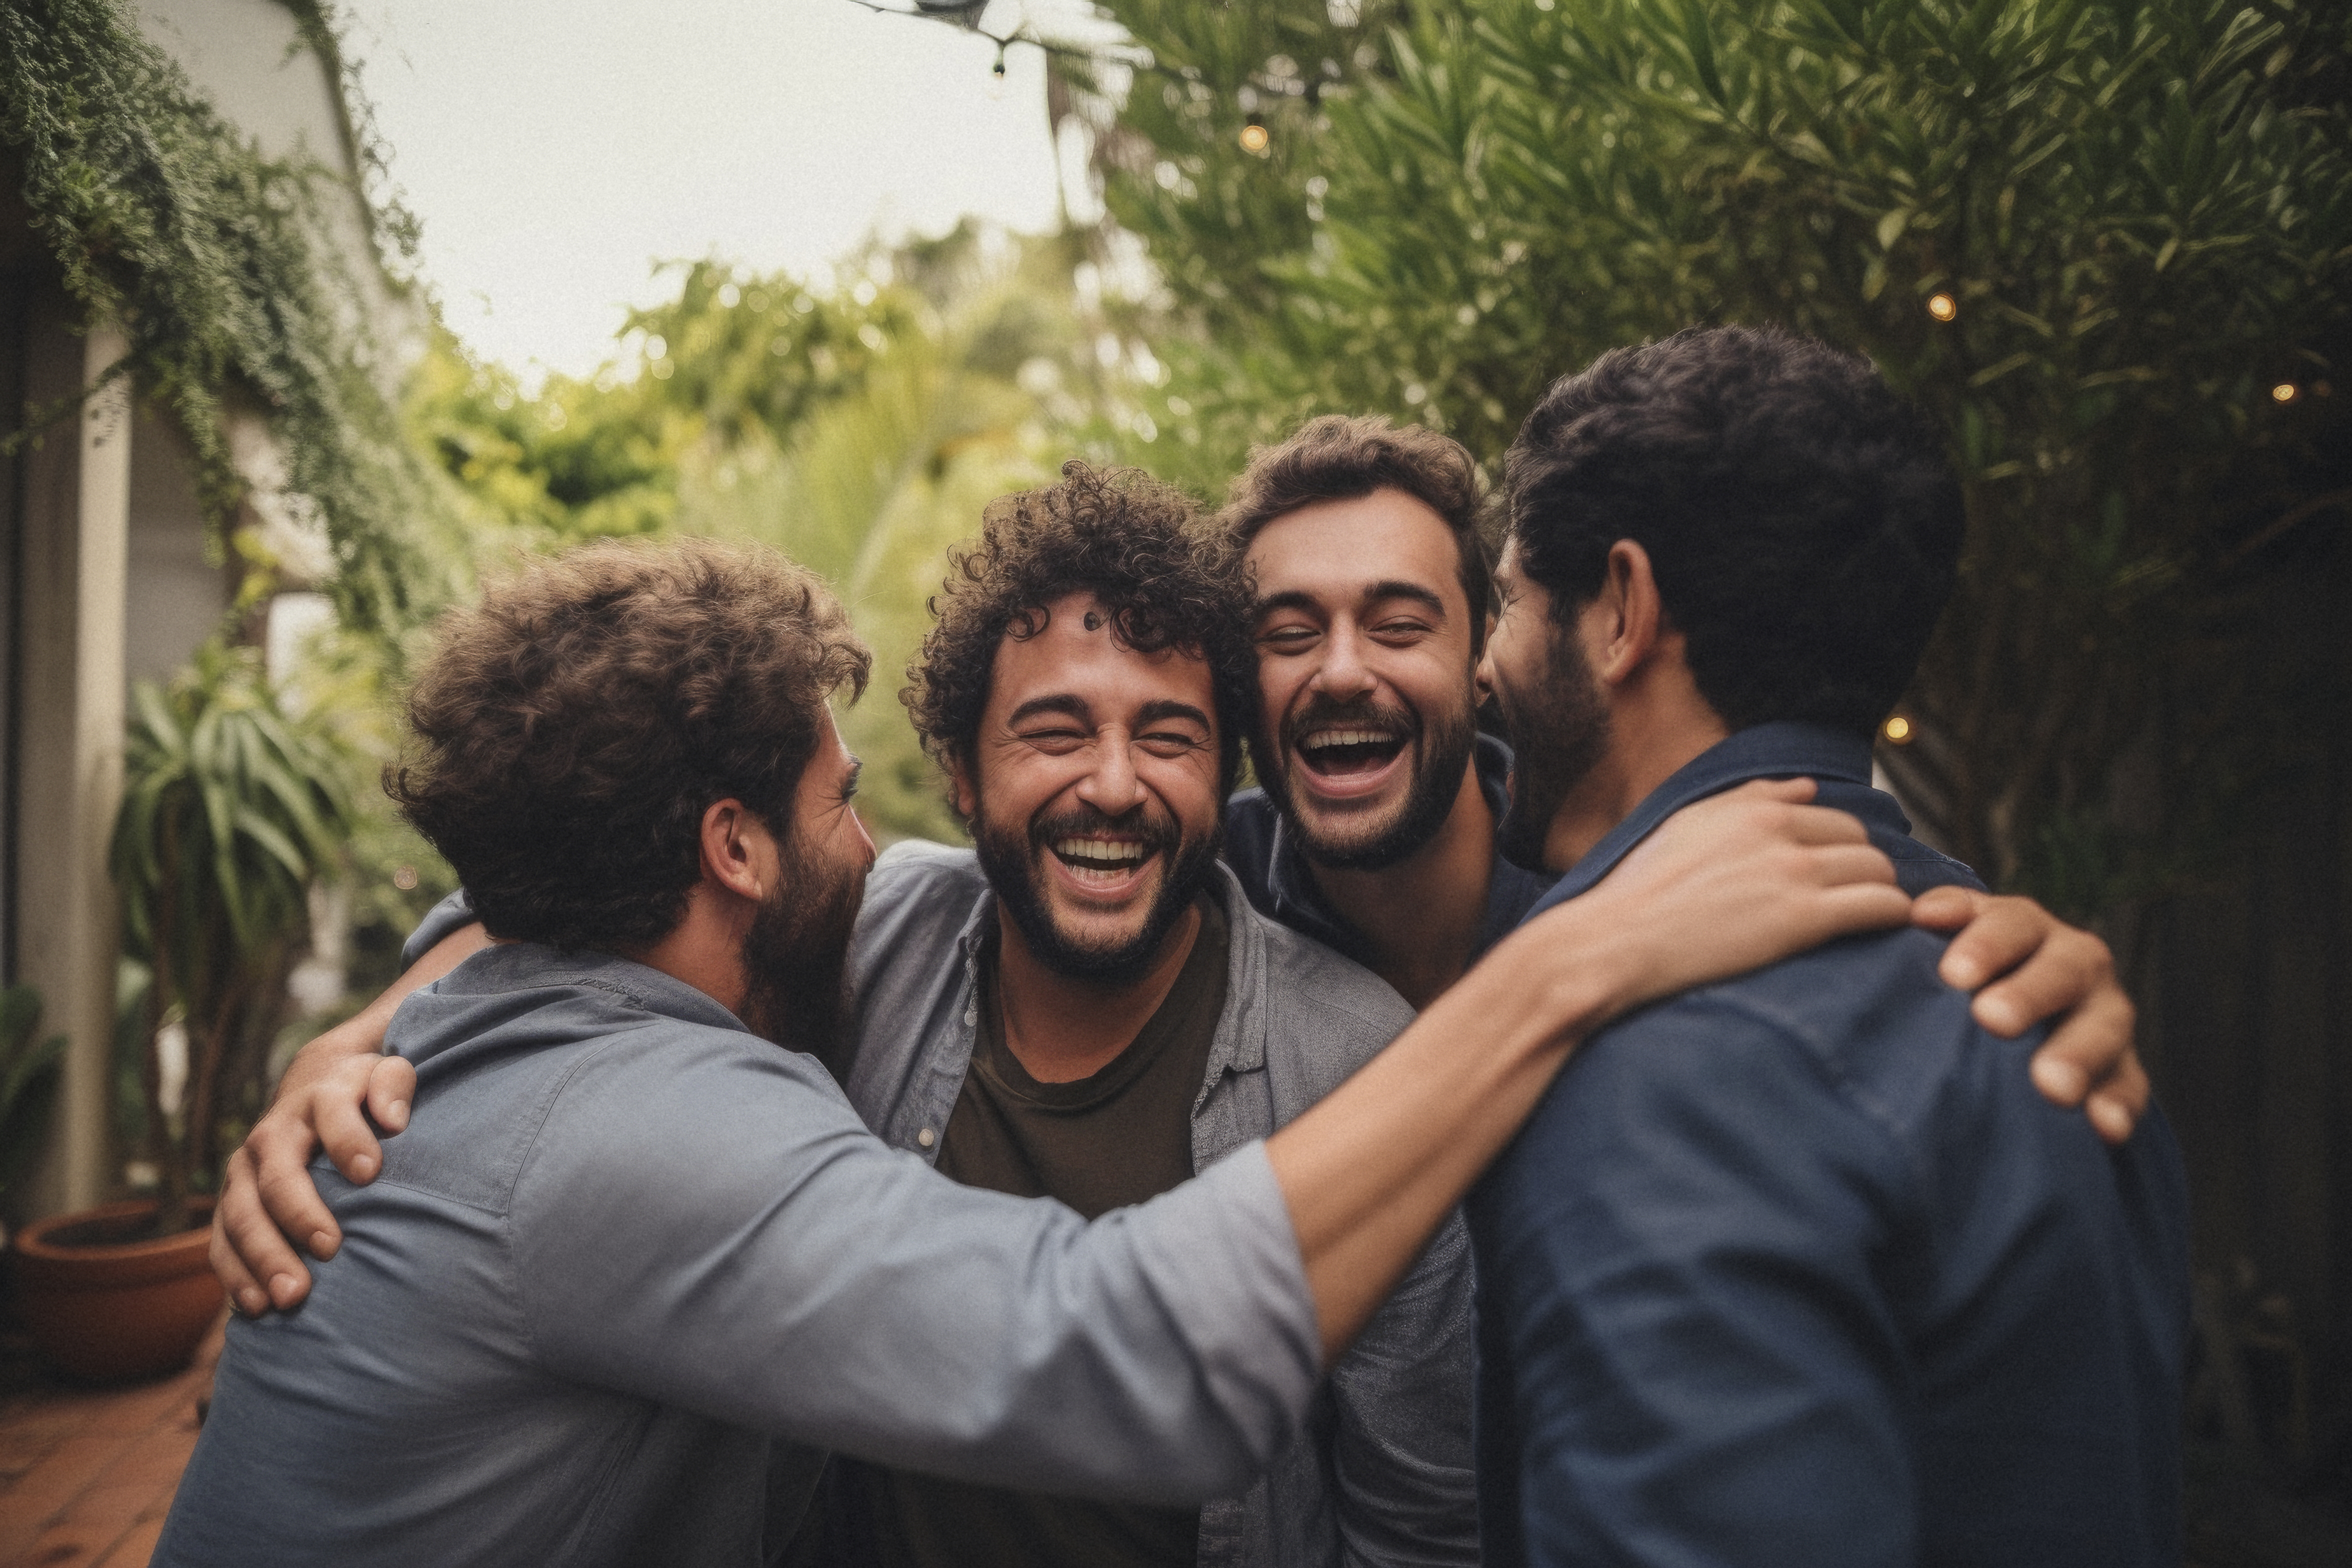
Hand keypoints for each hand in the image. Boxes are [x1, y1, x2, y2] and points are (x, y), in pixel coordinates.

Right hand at [210, 1026, 411, 1314]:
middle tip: (332, 1249)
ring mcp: (245, 1171)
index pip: (332, 1112)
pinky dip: (236, 1275)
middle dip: (300, 1215)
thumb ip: (394, 1085)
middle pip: (278, 1177)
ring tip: (290, 1297)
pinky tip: (257, 1308)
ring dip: (263, 1257)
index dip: (349, 1140)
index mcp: (318, 1098)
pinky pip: (222, 1242)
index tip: (371, 1174)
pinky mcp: (232, 1203)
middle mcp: (273, 1134)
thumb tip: (394, 1119)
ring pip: (242, 1215)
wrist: (316, 1087)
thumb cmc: (365, 1093)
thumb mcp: (385, 1073)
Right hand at [1580, 778, 1911, 1009]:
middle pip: (1862, 841)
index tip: (1835, 874)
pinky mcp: (1802, 918)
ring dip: (1882, 894)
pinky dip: (1891, 917)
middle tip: (1854, 900)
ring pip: (1878, 872)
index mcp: (1751, 808)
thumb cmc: (1640, 891)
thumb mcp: (1689, 825)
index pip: (1830, 816)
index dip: (1840, 848)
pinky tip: (1881, 933)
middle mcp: (1778, 831)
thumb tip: (1807, 786)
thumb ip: (1750, 799)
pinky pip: (1879, 907)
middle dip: (1866, 869)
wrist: (1614, 942)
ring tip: (1867, 920)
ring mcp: (1793, 873)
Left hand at [1912, 886, 2146, 1143]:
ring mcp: (2104, 1015)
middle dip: (2028, 994)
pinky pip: (2129, 1084)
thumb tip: (1920, 914)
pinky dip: (2117, 1105)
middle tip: (1992, 1019)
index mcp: (2026, 927)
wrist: (2009, 1016)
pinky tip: (2105, 1128)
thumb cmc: (1958, 979)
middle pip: (2062, 971)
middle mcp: (2075, 961)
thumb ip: (1935, 927)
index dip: (1985, 944)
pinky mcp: (2122, 1067)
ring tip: (2052, 1087)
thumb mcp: (1948, 946)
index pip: (2011, 924)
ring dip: (2078, 1055)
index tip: (1952, 974)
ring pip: (2103, 1027)